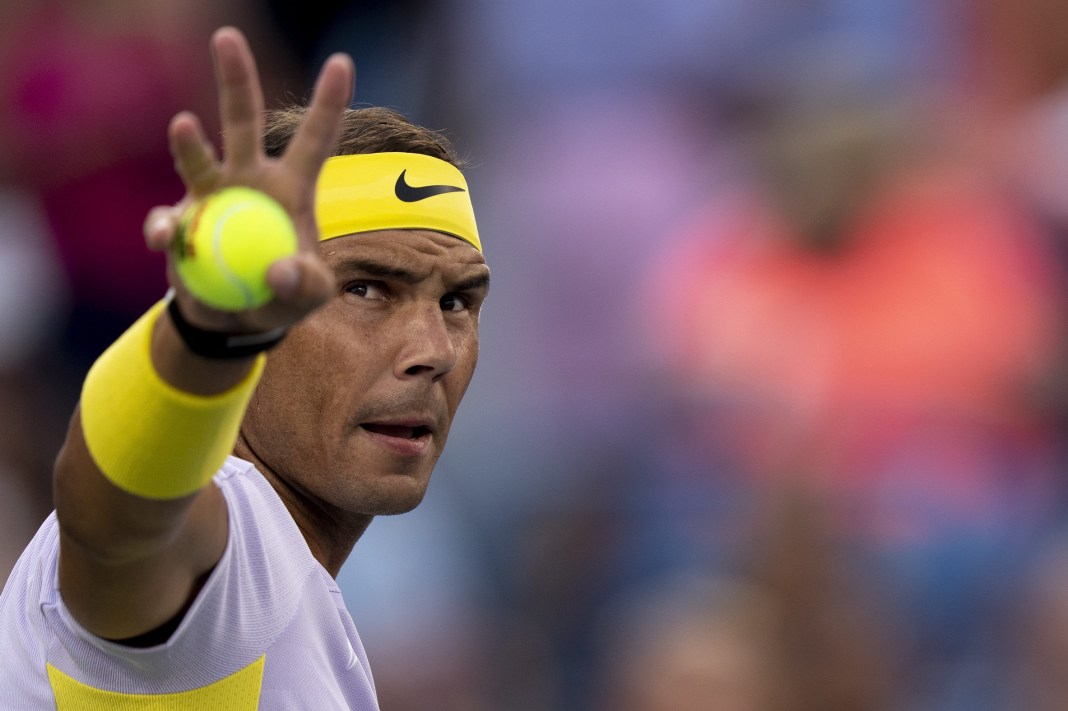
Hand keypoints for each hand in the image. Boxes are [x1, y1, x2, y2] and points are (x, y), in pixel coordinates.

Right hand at [142, 26, 353, 333]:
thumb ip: (307, 286)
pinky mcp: (178, 225)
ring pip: (197, 160)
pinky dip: (165, 229)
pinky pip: (168, 222)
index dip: (329, 102)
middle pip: (242, 121)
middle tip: (226, 35)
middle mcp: (248, 178)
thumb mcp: (310, 297)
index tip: (342, 62)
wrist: (235, 318)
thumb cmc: (284, 296)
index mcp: (291, 186)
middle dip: (236, 78)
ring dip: (189, 144)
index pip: (315, 140)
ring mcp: (208, 197)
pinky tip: (165, 240)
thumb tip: (279, 271)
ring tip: (184, 124)